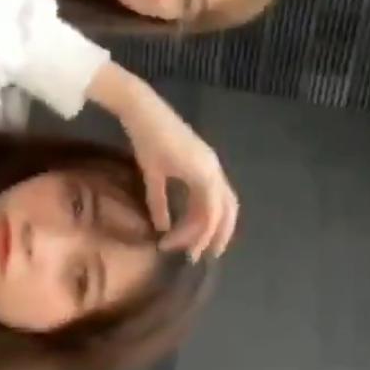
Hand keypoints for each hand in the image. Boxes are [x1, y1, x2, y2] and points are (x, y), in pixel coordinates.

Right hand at [91, 65, 238, 259]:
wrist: (141, 113)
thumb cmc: (147, 138)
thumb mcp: (153, 174)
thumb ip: (159, 200)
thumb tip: (161, 226)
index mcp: (206, 169)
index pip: (219, 204)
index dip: (211, 226)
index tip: (193, 246)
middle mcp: (213, 170)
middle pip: (228, 211)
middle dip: (217, 236)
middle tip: (199, 256)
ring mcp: (209, 169)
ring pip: (217, 212)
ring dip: (202, 234)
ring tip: (186, 250)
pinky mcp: (201, 170)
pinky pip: (207, 206)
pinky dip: (195, 225)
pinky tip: (175, 234)